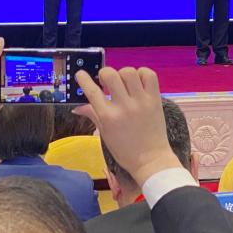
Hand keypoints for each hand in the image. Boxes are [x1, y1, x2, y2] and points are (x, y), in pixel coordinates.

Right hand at [75, 67, 180, 186]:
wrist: (151, 160)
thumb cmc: (125, 150)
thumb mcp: (105, 133)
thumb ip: (92, 115)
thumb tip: (77, 107)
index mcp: (108, 117)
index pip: (92, 91)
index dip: (84, 79)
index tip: (80, 74)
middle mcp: (124, 106)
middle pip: (110, 75)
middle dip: (104, 74)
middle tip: (106, 82)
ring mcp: (141, 101)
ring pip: (129, 72)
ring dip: (123, 73)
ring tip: (124, 83)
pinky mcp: (155, 99)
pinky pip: (149, 75)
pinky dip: (142, 73)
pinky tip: (138, 82)